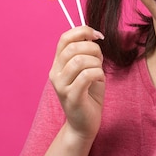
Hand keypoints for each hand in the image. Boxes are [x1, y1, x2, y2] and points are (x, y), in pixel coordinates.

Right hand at [49, 26, 105, 140]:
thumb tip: (93, 35)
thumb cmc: (89, 94)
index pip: (64, 38)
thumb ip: (87, 53)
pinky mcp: (71, 97)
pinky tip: (99, 80)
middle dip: (93, 49)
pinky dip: (98, 74)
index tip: (97, 36)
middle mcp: (55, 73)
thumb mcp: (87, 69)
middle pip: (73, 48)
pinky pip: (86, 76)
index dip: (83, 31)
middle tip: (100, 60)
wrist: (85, 124)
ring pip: (79, 61)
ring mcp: (61, 86)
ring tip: (99, 72)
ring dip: (96, 63)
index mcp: (58, 64)